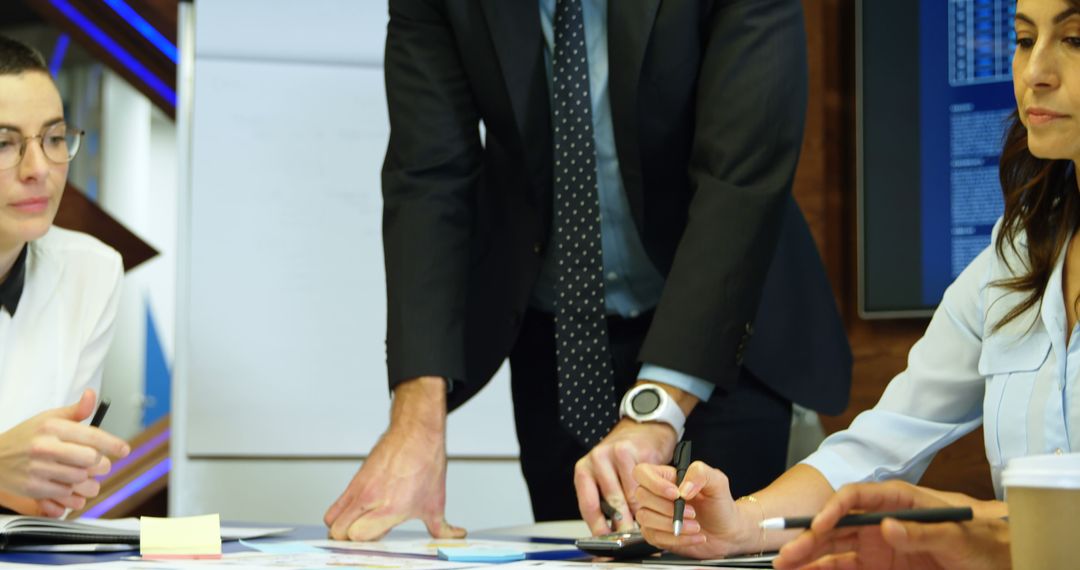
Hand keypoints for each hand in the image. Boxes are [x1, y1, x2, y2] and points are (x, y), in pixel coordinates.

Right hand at [0, 389, 128, 516]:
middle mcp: (45, 447)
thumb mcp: (49, 418)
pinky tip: (68, 485)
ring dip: (87, 480)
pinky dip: (72, 494)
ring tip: (82, 475)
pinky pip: (67, 496)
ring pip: (81, 479)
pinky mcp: (33, 488)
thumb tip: (92, 395)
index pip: (92, 436)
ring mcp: (38, 469)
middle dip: (100, 463)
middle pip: (92, 460)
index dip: (113, 444)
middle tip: (97, 463)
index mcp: (52, 427)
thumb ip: (76, 411)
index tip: (124, 450)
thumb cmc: (27, 436)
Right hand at [323, 377, 465, 540]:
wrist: (416, 433)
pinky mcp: (355, 481)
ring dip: (342, 527)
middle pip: (339, 532)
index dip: (365, 543)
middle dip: (350, 540)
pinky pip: (335, 505)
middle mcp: (371, 498)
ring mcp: (360, 489)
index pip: (358, 536)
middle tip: (368, 535)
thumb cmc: (426, 463)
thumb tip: (456, 535)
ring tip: (361, 525)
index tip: (376, 541)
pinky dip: (340, 514)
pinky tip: (358, 513)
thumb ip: (442, 528)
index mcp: (392, 508)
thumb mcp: (436, 502)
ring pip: (332, 520)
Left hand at [575, 419, 676, 534]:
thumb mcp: (608, 477)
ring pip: (629, 494)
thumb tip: (611, 532)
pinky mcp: (632, 450)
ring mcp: (613, 453)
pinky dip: (651, 495)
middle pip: (611, 502)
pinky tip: (656, 500)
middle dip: (623, 524)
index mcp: (584, 471)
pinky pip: (643, 483)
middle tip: (632, 536)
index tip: (608, 542)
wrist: (643, 427)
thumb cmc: (624, 457)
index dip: (599, 527)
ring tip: (647, 521)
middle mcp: (595, 460)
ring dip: (640, 511)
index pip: (589, 506)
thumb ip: (606, 501)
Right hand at [632, 460, 755, 558]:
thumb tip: (683, 488)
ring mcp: (654, 515)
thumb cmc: (720, 505)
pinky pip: (654, 537)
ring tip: (695, 526)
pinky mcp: (656, 534)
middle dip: (668, 508)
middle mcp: (657, 495)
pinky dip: (677, 539)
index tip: (675, 494)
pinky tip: (693, 536)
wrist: (727, 532)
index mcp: (667, 477)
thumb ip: (701, 474)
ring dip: (671, 524)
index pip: (643, 473)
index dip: (654, 483)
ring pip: (644, 518)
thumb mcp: (718, 482)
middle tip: (692, 512)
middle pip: (641, 496)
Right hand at [772, 481, 1010, 569]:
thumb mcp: (960, 534)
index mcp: (899, 501)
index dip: (833, 510)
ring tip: (785, 568)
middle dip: (809, 539)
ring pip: (835, 549)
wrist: (1003, 556)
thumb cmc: (985, 536)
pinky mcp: (881, 567)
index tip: (819, 527)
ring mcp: (880, 546)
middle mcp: (882, 520)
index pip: (856, 498)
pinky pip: (847, 568)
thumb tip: (886, 527)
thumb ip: (923, 531)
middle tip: (785, 557)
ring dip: (810, 558)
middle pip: (837, 526)